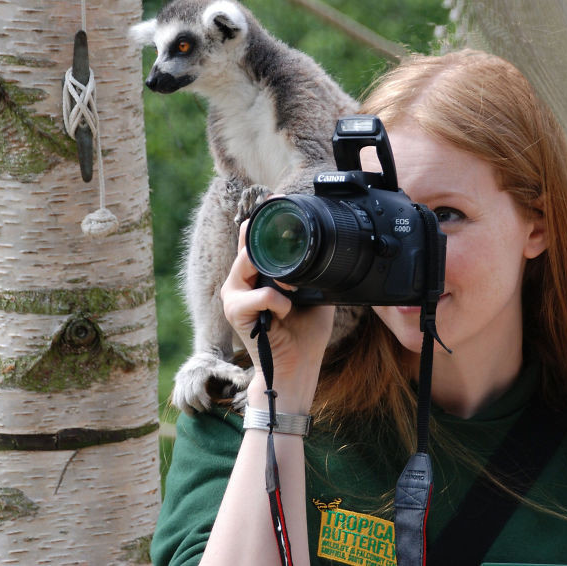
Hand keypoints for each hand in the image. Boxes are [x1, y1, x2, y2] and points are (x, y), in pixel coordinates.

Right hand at [221, 219, 334, 413]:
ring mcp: (235, 295)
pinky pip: (259, 295)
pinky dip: (278, 301)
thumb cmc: (305, 334)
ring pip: (247, 262)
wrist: (297, 367)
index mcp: (259, 274)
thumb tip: (331, 251)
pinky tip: (285, 313)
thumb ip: (313, 272)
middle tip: (285, 238)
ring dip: (275, 272)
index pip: (253, 237)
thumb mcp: (316, 295)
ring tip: (292, 289)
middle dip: (265, 236)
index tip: (274, 199)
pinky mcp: (235, 312)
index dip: (261, 218)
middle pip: (246, 243)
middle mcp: (243, 280)